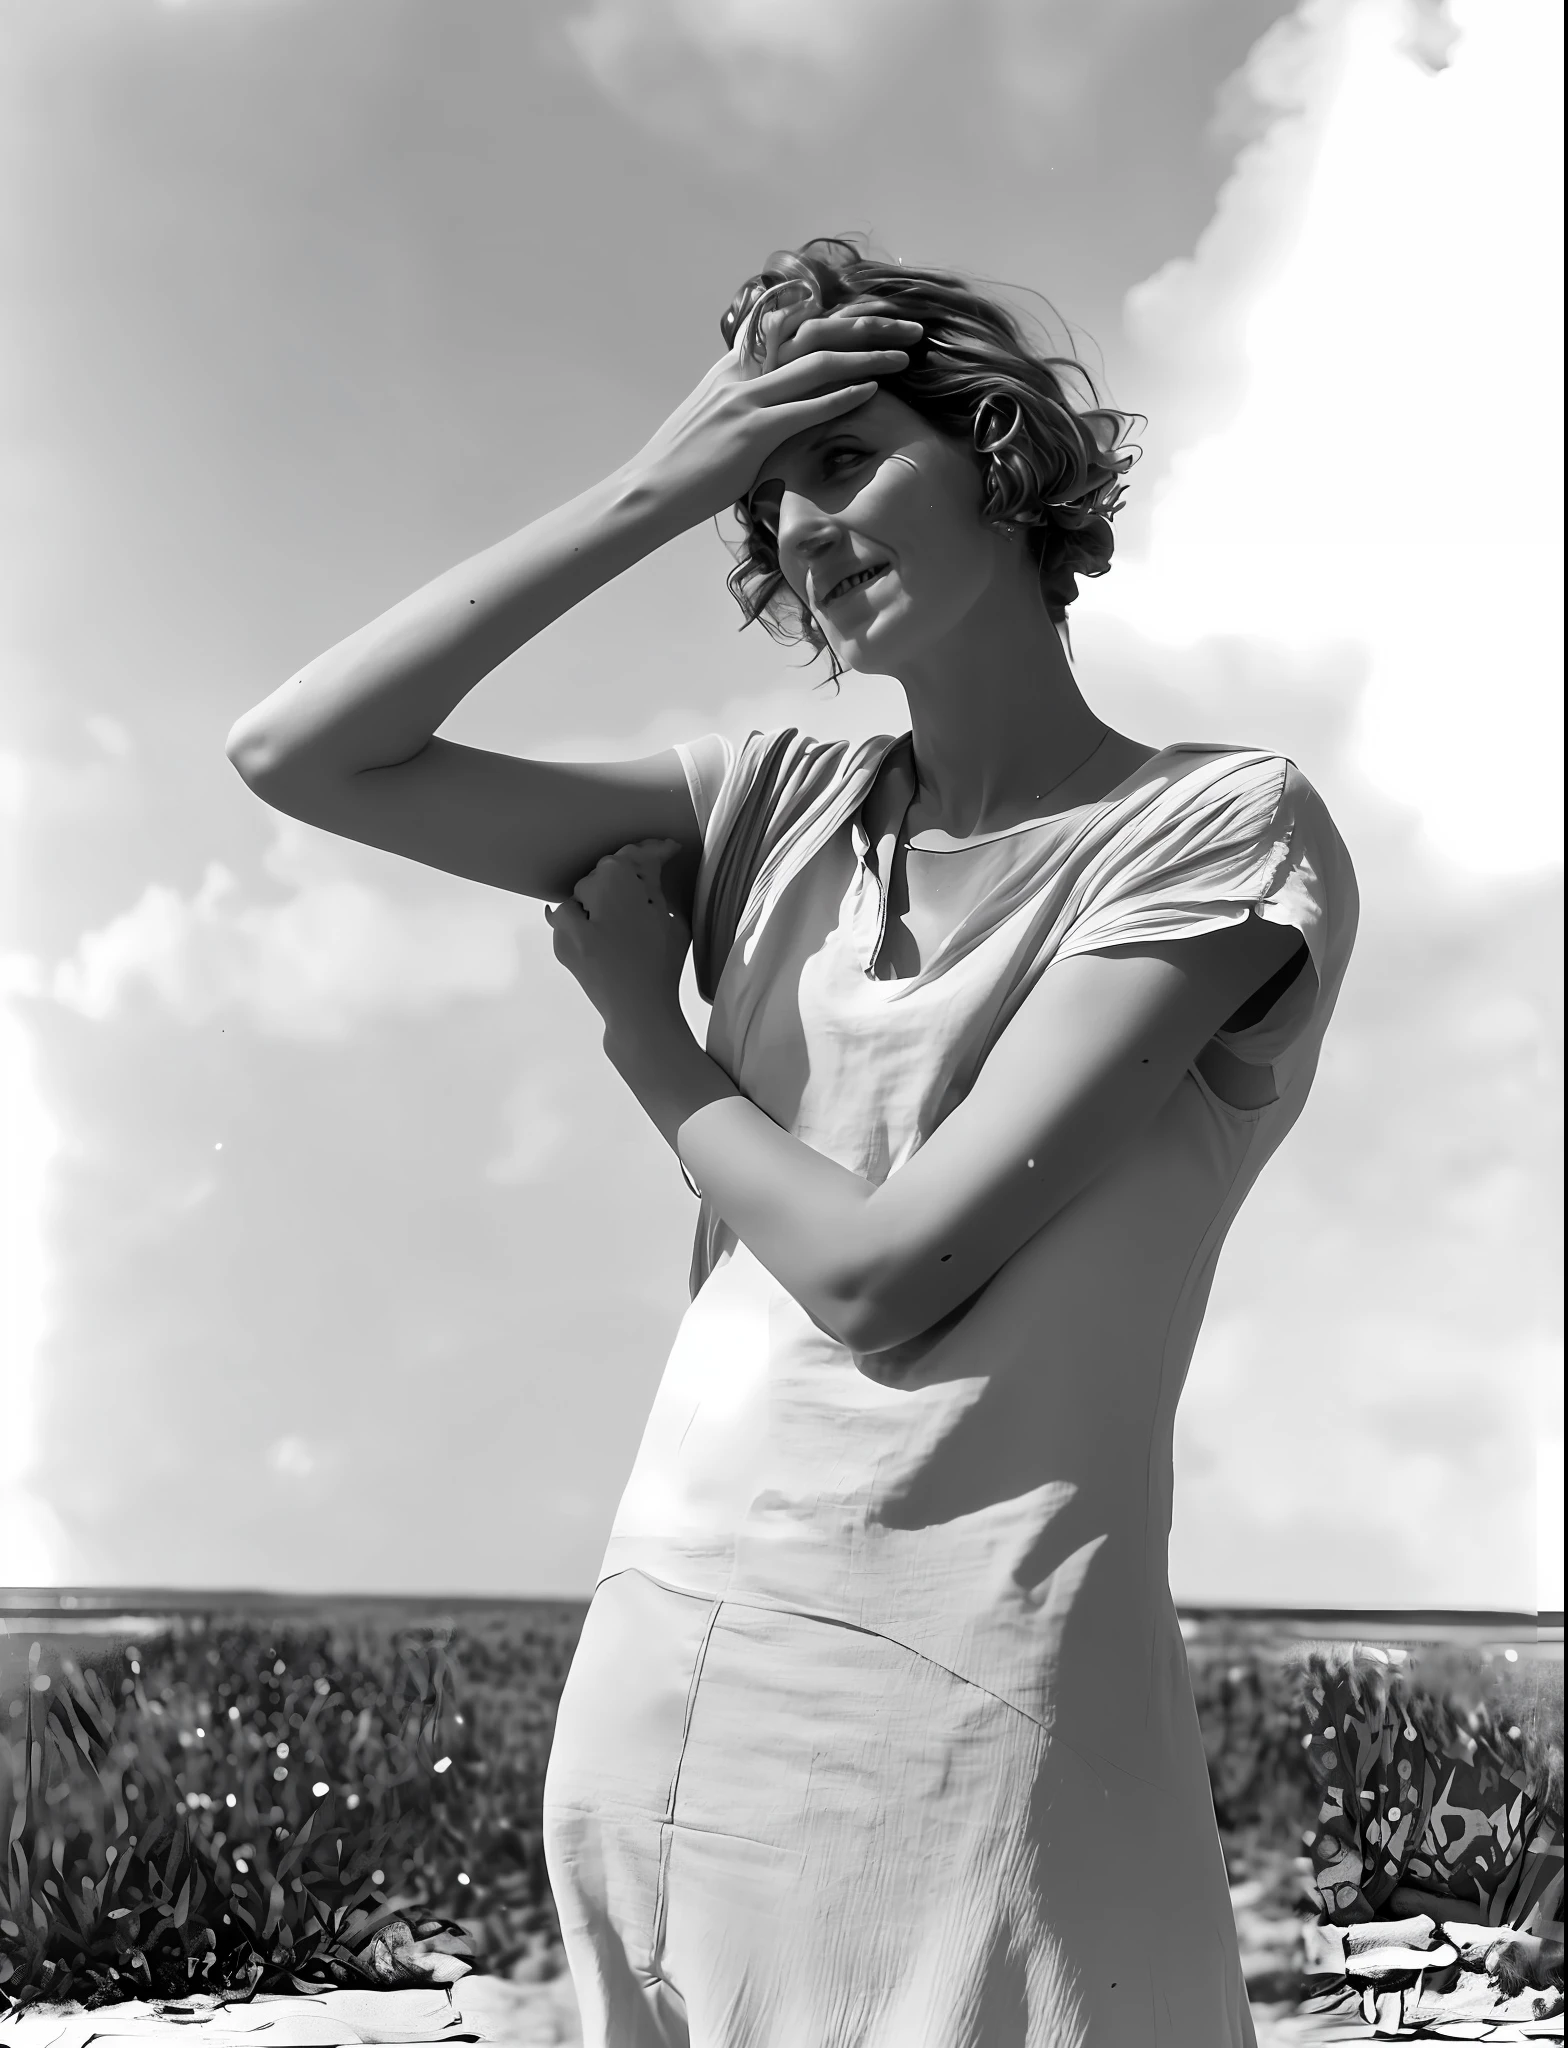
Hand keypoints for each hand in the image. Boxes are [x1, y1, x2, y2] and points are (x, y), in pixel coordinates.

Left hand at [545, 838, 691, 1036]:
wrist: (637, 1010)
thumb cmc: (664, 965)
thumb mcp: (672, 921)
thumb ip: (656, 887)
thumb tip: (651, 867)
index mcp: (619, 881)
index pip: (636, 855)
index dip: (655, 850)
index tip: (668, 849)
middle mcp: (588, 893)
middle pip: (606, 871)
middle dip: (626, 873)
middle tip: (647, 879)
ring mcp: (570, 919)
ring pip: (582, 892)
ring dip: (598, 895)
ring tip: (616, 906)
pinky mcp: (560, 943)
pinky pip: (562, 918)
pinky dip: (573, 915)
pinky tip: (583, 918)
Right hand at [623, 296, 922, 527]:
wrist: (648, 492)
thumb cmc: (683, 467)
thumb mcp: (713, 421)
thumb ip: (745, 404)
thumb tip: (774, 410)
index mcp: (733, 367)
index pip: (789, 324)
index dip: (835, 316)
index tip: (873, 317)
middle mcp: (742, 374)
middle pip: (813, 333)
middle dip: (865, 327)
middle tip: (905, 328)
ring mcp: (746, 401)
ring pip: (816, 365)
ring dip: (866, 357)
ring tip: (903, 355)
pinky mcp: (751, 432)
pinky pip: (805, 408)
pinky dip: (841, 396)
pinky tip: (872, 390)